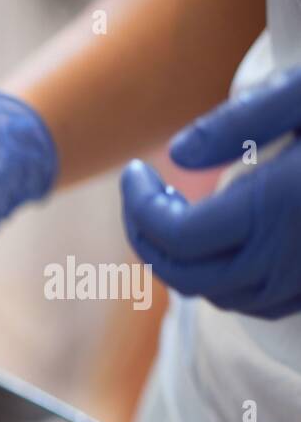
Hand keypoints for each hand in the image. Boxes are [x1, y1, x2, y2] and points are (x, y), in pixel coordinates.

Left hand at [121, 65, 300, 319]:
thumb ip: (239, 120)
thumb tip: (178, 155)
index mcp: (275, 212)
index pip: (174, 235)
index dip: (139, 208)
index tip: (135, 173)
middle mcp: (286, 258)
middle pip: (183, 276)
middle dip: (146, 239)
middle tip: (140, 196)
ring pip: (217, 296)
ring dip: (181, 263)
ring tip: (171, 216)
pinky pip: (256, 301)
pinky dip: (221, 278)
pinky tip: (221, 241)